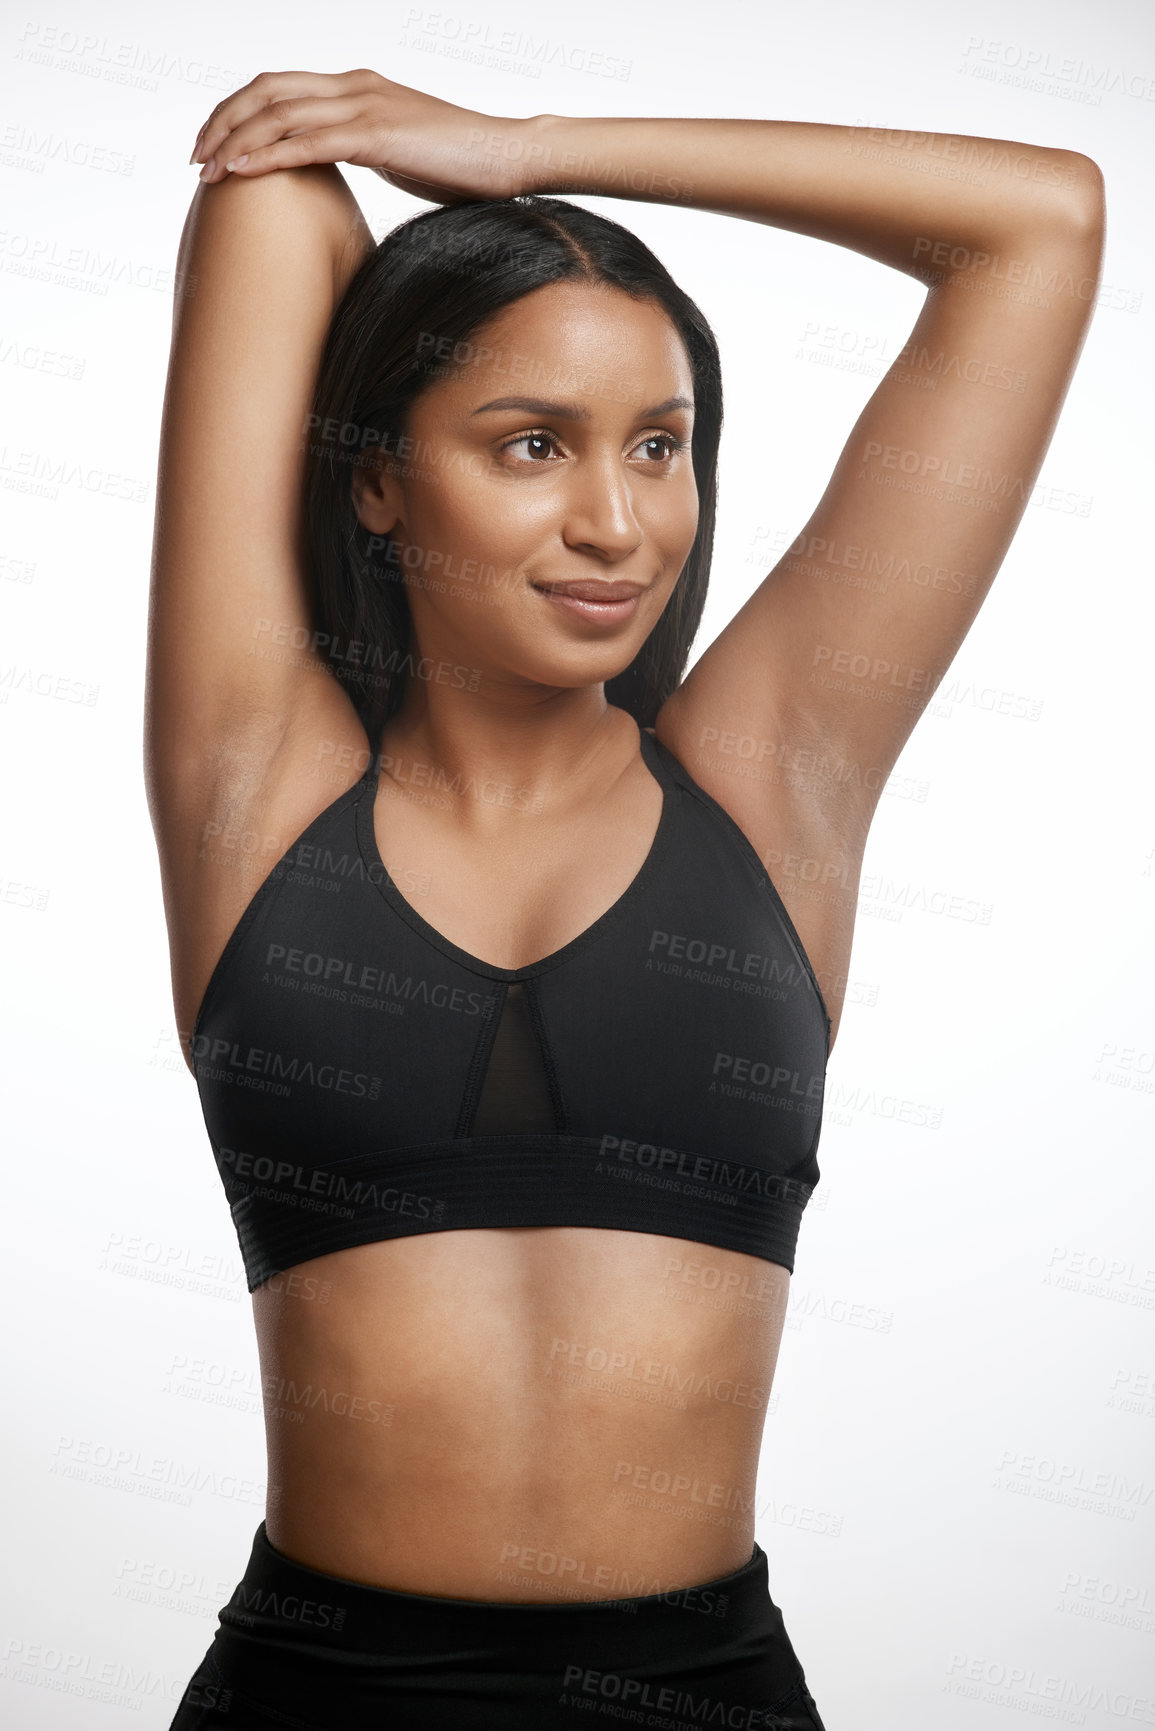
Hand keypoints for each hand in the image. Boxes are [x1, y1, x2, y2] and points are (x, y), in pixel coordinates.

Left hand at [189, 68, 533, 202]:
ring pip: (279, 113)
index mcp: (358, 88)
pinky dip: (269, 155)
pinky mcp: (377, 135)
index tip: (215, 145)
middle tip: (197, 158)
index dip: (239, 112)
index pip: (281, 87)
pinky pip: (308, 142)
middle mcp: (355, 86)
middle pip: (266, 90)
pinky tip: (242, 171)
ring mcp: (365, 106)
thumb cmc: (463, 167)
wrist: (510, 158)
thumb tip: (337, 174)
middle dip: (223, 122)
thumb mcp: (400, 154)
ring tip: (208, 170)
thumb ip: (364, 151)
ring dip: (235, 141)